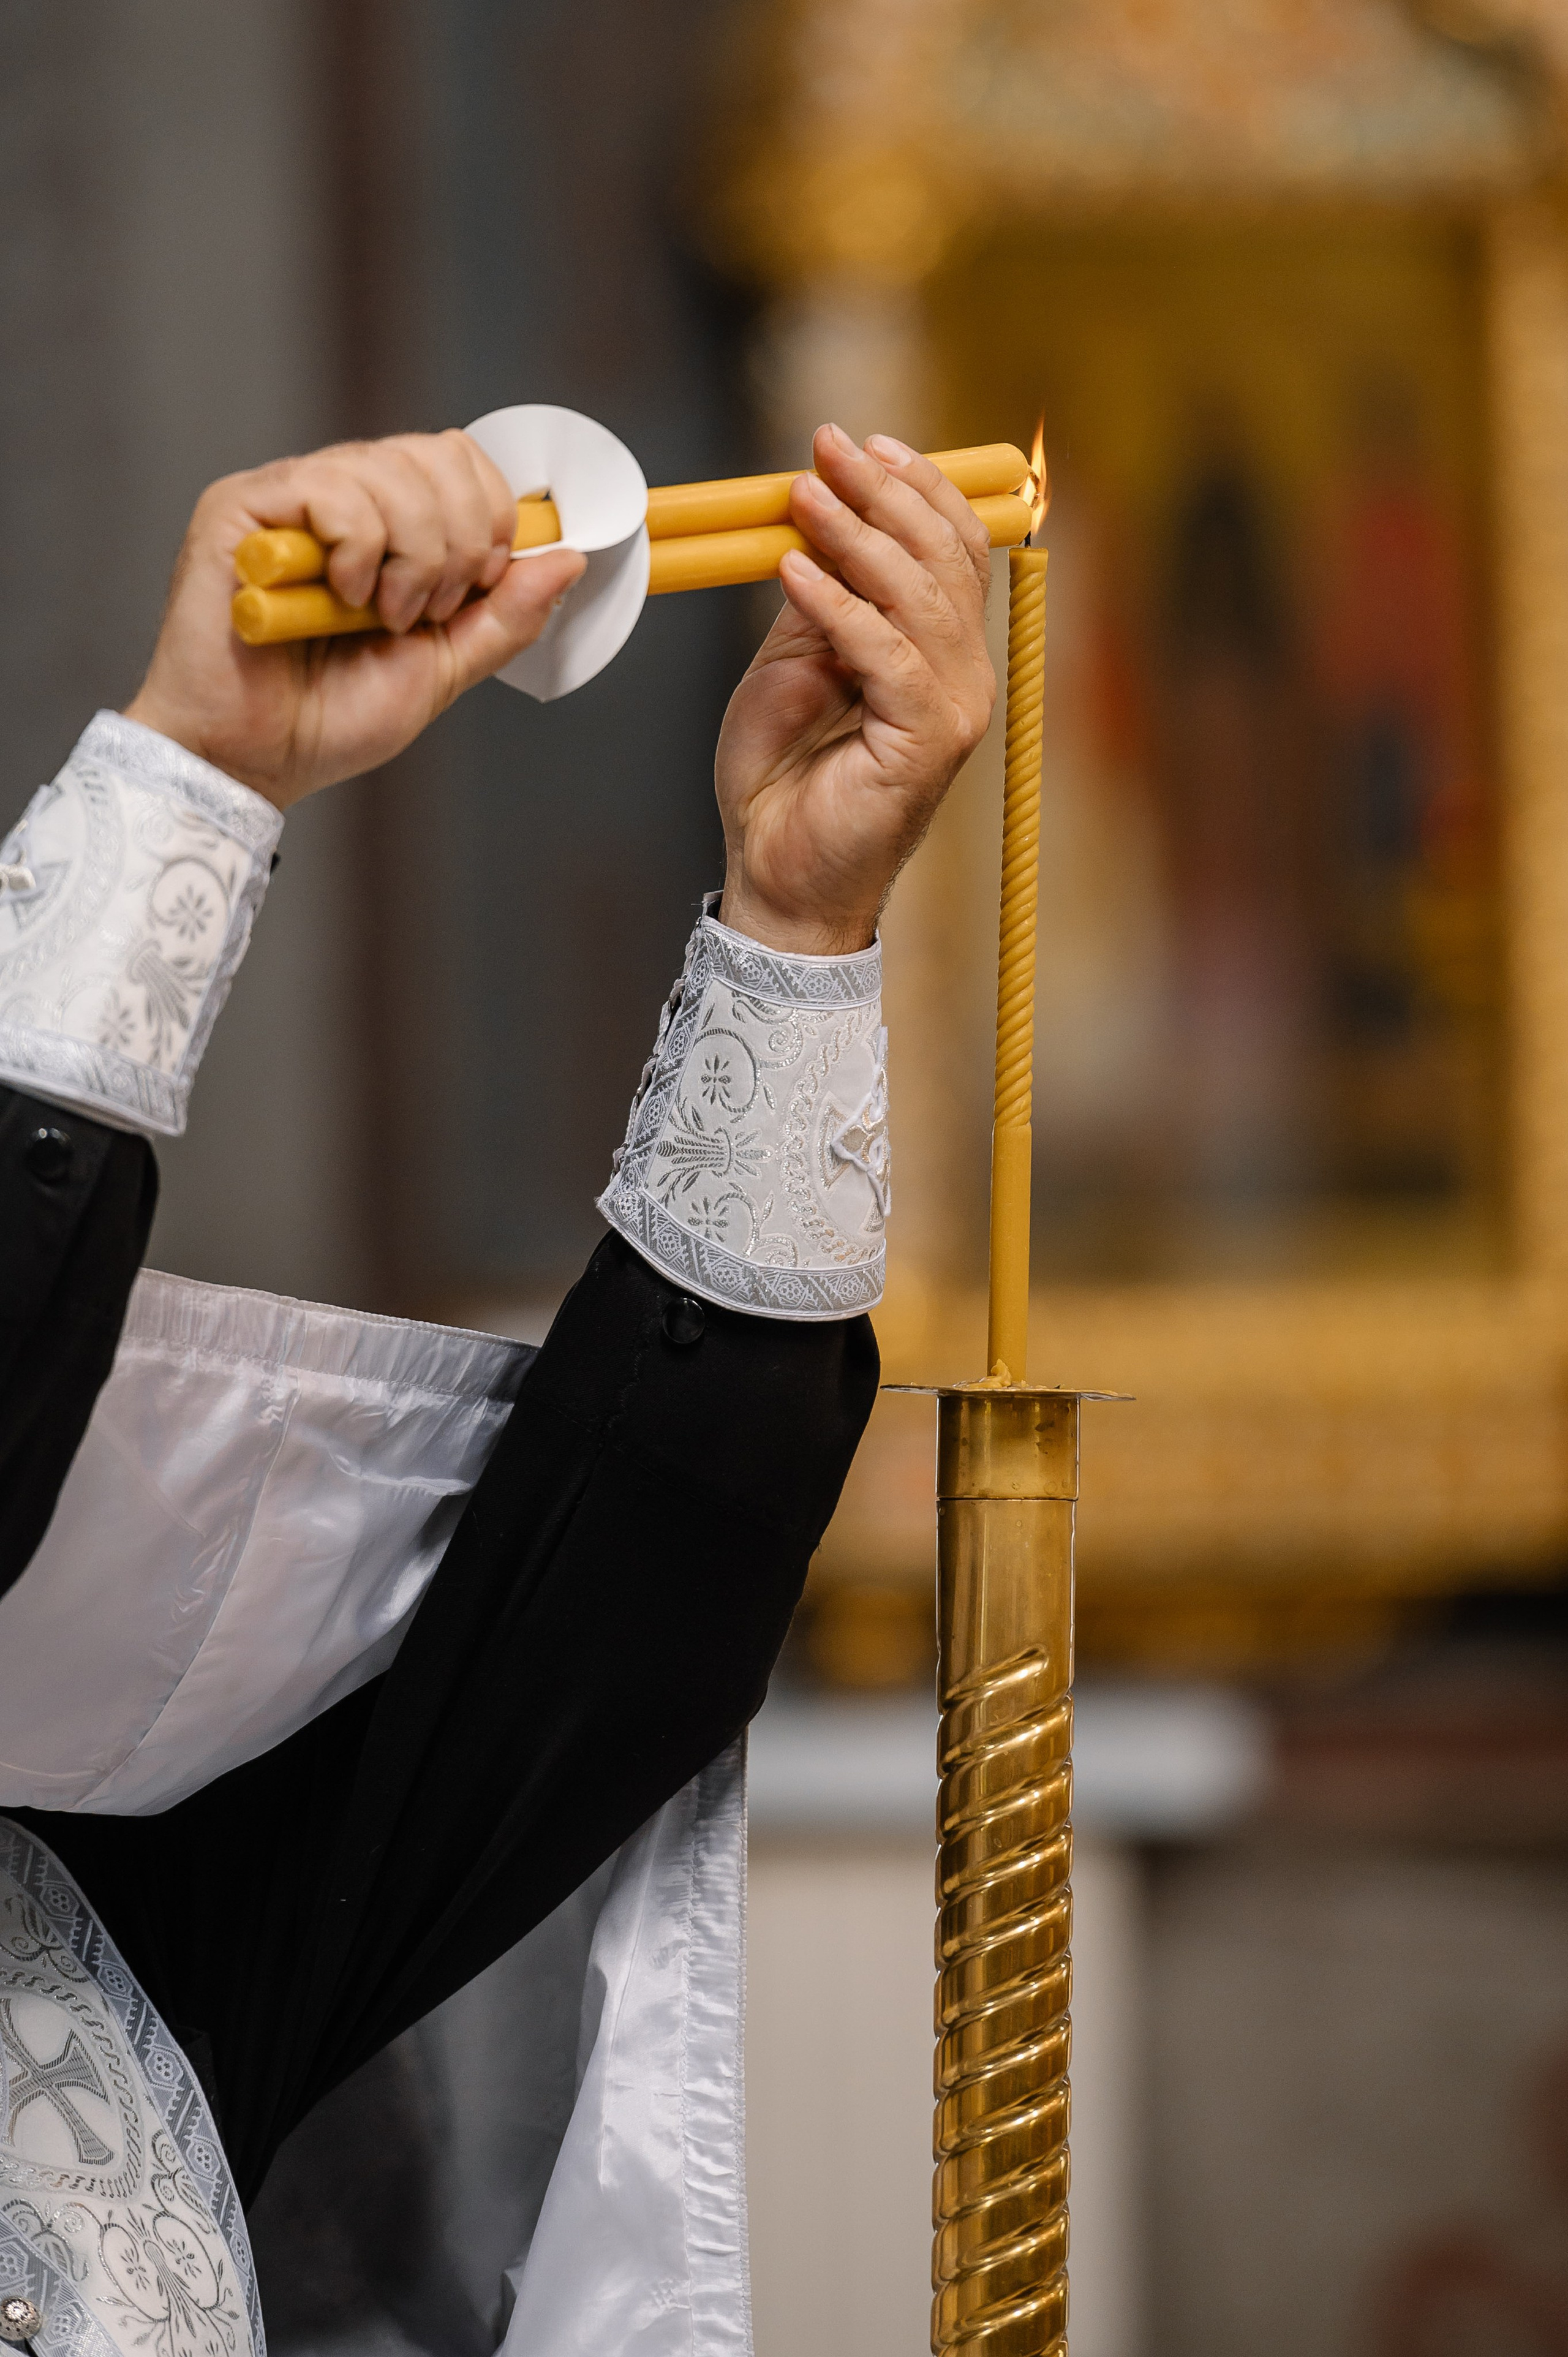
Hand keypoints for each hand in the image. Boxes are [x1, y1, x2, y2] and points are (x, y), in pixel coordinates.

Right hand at [125, 432, 586, 808]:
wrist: (251, 760)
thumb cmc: (330, 719)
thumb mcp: (443, 668)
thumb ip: (504, 615)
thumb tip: (567, 557)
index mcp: (388, 525)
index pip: (461, 461)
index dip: (491, 515)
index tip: (476, 586)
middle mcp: (339, 497)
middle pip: (437, 454)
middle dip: (458, 541)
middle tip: (425, 610)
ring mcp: (289, 498)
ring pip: (390, 468)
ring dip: (409, 556)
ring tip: (378, 616)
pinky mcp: (242, 509)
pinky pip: (331, 488)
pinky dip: (358, 551)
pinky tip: (339, 599)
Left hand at [714, 424, 996, 954]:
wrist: (775, 876)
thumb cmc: (783, 783)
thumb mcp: (793, 665)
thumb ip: (820, 601)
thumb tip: (819, 521)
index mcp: (940, 656)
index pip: (951, 551)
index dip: (914, 488)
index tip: (859, 441)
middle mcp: (963, 679)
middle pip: (945, 560)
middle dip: (887, 492)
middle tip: (828, 445)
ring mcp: (952, 712)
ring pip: (923, 598)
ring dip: (860, 535)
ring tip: (804, 494)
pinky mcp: (926, 743)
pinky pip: (887, 654)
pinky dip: (839, 606)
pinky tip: (796, 569)